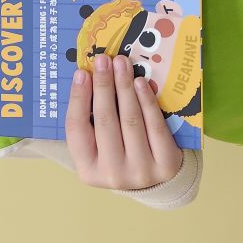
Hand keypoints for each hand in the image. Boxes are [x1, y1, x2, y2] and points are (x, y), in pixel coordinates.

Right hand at [66, 54, 184, 190]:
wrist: (157, 182)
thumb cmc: (120, 155)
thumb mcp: (98, 146)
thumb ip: (90, 120)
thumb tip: (88, 77)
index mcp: (88, 170)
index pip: (76, 129)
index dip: (78, 98)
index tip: (81, 73)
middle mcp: (112, 174)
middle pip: (104, 121)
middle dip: (103, 86)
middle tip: (103, 60)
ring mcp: (140, 171)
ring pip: (130, 120)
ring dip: (124, 87)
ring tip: (121, 64)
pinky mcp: (165, 164)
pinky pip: (154, 125)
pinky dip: (146, 101)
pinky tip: (140, 82)